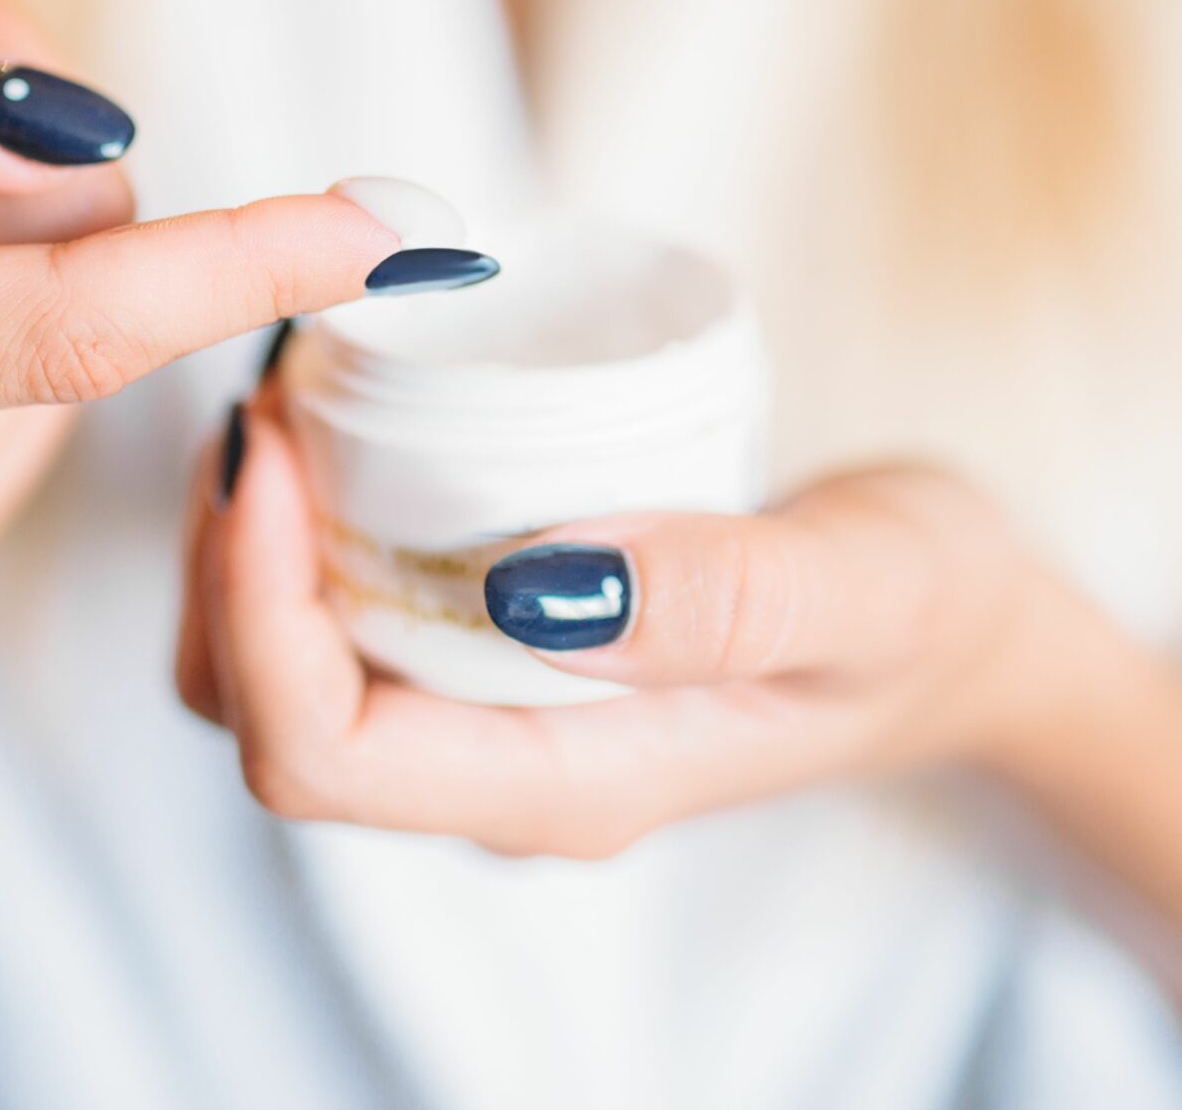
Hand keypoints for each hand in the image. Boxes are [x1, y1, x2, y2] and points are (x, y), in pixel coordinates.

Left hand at [175, 388, 1106, 857]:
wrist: (961, 633)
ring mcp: (487, 727)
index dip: (253, 604)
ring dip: (242, 547)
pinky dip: (298, 531)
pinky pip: (337, 621)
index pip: (321, 753)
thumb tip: (539, 585)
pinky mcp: (488, 666)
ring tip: (283, 396)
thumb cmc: (923, 609)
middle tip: (260, 393)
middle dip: (221, 566)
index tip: (269, 439)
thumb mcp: (865, 586)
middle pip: (262, 720)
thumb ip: (729, 598)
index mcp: (563, 789)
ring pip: (274, 678)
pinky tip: (334, 425)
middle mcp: (498, 776)